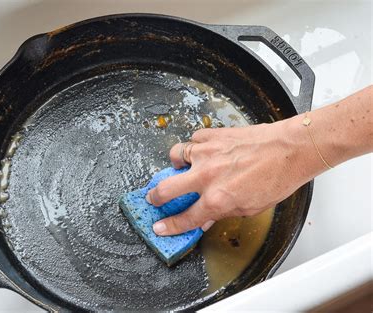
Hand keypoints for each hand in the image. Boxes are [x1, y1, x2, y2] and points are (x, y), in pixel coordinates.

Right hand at [147, 120, 313, 235]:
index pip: (185, 218)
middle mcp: (207, 177)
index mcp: (217, 199)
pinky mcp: (213, 136)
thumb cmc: (277, 178)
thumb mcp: (251, 208)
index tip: (159, 227)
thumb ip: (223, 212)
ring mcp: (207, 154)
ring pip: (174, 156)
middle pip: (166, 190)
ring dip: (174, 164)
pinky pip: (193, 139)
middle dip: (155, 197)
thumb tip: (206, 217)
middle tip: (153, 198)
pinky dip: (194, 146)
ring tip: (180, 167)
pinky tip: (201, 151)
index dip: (169, 226)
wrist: (291, 149)